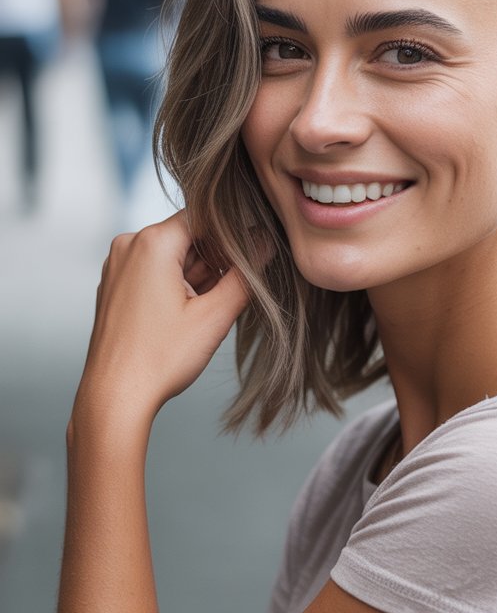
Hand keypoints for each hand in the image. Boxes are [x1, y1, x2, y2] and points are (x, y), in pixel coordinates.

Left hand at [73, 211, 249, 428]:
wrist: (115, 396)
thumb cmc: (159, 359)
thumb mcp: (214, 317)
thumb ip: (246, 276)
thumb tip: (266, 244)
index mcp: (152, 242)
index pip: (206, 216)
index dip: (235, 235)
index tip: (256, 255)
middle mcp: (129, 245)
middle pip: (189, 236)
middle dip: (216, 260)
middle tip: (233, 292)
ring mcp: (118, 265)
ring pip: (173, 255)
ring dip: (198, 276)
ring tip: (208, 311)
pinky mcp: (115, 286)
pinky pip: (155, 271)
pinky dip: (177, 285)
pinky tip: (188, 315)